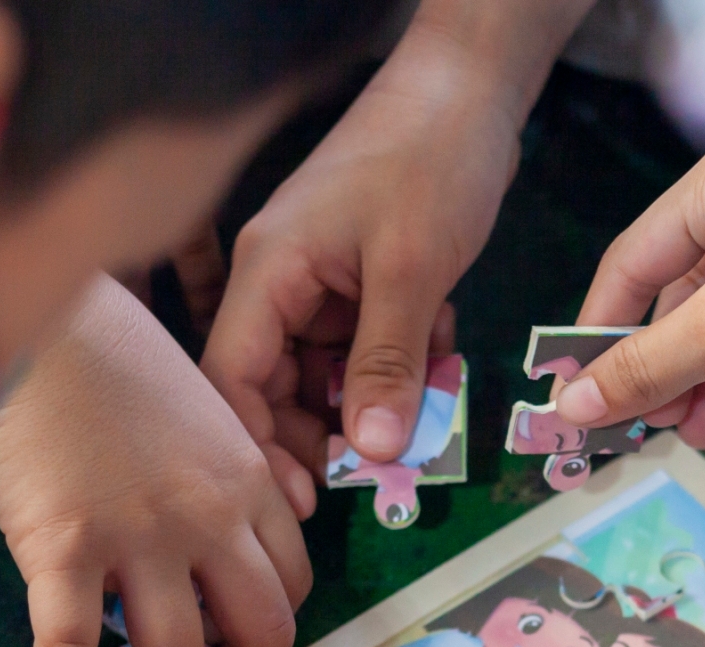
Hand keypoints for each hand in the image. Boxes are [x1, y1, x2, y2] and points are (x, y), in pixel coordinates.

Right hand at [0, 276, 312, 646]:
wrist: (28, 310)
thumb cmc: (102, 350)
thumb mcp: (197, 406)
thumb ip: (221, 475)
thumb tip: (222, 538)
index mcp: (250, 479)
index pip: (294, 586)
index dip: (267, 632)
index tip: (231, 644)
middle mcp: (211, 515)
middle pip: (263, 634)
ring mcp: (139, 534)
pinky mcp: (62, 545)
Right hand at [204, 19, 528, 472]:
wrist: (471, 89)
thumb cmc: (430, 158)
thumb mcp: (411, 271)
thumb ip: (387, 365)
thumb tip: (369, 451)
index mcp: (269, 271)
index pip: (233, 378)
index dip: (257, 445)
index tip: (303, 499)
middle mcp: (282, 280)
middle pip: (275, 386)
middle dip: (325, 431)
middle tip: (377, 471)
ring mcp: (321, 280)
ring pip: (328, 373)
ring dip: (375, 398)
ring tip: (424, 409)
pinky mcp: (359, 280)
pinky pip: (365, 347)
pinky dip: (402, 362)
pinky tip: (440, 352)